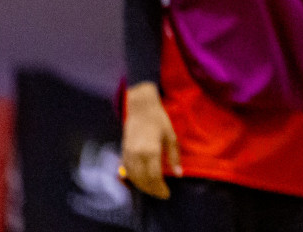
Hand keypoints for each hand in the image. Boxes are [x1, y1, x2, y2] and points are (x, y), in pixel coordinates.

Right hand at [121, 83, 180, 199]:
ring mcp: (128, 154)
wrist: (140, 108)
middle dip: (152, 190)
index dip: (160, 188)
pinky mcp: (123, 151)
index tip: (167, 194)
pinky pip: (126, 171)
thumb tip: (178, 174)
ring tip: (152, 189)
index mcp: (151, 151)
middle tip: (161, 194)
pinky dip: (133, 179)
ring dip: (142, 186)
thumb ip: (174, 156)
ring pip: (133, 178)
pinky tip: (141, 181)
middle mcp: (137, 155)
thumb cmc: (159, 120)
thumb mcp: (171, 136)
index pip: (154, 177)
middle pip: (142, 180)